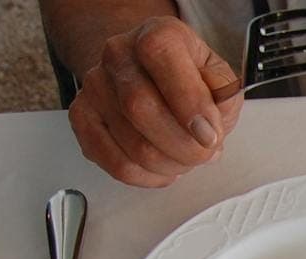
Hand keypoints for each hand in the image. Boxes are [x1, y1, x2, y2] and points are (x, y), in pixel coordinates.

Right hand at [68, 17, 241, 187]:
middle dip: (184, 146)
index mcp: (156, 35)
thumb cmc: (187, 79)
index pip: (161, 57)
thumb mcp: (218, 78)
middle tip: (205, 153)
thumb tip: (208, 126)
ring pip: (133, 146)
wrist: (149, 75)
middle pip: (141, 108)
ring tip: (185, 157)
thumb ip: (222, 96)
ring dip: (171, 164)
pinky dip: (149, 177)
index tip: (210, 135)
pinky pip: (117, 164)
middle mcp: (118, 54)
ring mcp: (95, 86)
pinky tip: (164, 167)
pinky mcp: (82, 118)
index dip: (189, 103)